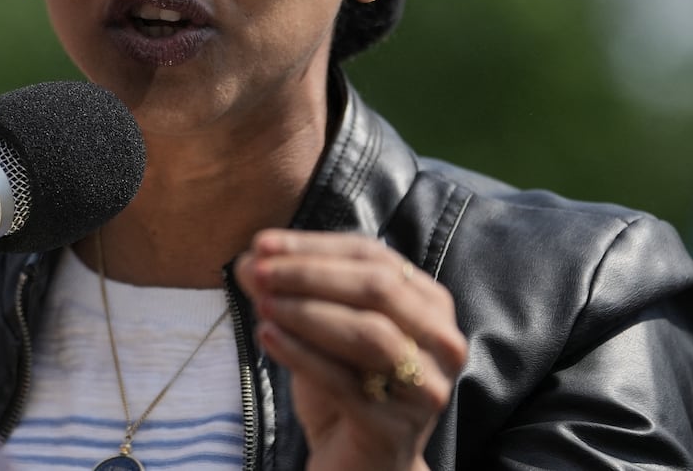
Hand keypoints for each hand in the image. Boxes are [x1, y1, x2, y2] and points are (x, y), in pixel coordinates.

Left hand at [235, 229, 466, 470]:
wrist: (357, 461)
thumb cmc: (343, 384)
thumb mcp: (318, 329)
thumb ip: (291, 291)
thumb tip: (250, 259)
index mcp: (430, 305)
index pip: (372, 257)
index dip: (314, 247)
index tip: (261, 243)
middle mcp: (442, 343)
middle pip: (376, 289)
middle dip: (309, 274)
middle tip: (257, 271)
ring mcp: (425, 388)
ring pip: (368, 333)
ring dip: (307, 312)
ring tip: (262, 304)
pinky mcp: (396, 427)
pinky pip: (345, 382)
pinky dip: (301, 354)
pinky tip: (266, 337)